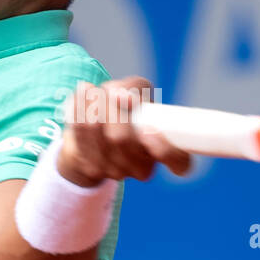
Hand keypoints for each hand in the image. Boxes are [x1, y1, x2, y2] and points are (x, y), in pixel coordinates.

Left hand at [57, 76, 191, 185]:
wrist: (92, 135)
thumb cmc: (123, 110)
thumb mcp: (137, 91)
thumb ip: (136, 88)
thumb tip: (123, 97)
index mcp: (164, 151)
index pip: (180, 163)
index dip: (165, 150)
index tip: (149, 130)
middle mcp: (143, 168)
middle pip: (121, 138)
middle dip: (111, 108)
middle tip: (111, 94)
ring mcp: (115, 172)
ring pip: (97, 131)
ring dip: (94, 104)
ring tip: (96, 93)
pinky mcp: (89, 168)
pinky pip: (79, 130)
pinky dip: (79, 107)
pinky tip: (83, 94)